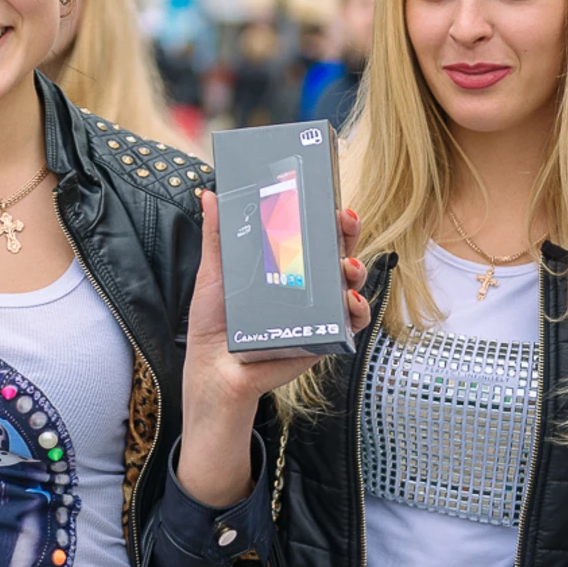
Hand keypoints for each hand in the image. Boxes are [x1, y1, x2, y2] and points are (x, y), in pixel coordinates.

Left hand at [174, 192, 367, 506]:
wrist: (214, 371)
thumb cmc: (215, 323)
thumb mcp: (215, 273)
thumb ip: (217, 235)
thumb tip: (210, 195)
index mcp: (283, 266)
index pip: (311, 235)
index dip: (325, 218)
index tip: (330, 203)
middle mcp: (305, 286)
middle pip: (336, 253)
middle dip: (347, 235)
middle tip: (345, 222)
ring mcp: (317, 312)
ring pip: (349, 284)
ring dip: (356, 270)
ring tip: (347, 267)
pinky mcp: (323, 337)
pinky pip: (351, 323)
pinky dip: (357, 310)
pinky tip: (349, 302)